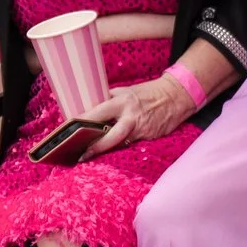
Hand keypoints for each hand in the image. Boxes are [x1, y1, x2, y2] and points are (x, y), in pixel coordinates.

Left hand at [81, 77, 196, 156]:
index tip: (70, 127)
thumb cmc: (148, 92)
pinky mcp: (150, 137)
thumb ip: (111, 99)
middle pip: (111, 136)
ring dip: (106, 149)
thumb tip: (90, 106)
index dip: (84, 120)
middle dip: (96, 146)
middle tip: (82, 154)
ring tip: (90, 155)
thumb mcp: (127, 91)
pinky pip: (131, 143)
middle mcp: (131, 116)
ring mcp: (142, 129)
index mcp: (124, 101)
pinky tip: (112, 149)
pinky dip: (121, 146)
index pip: (100, 112)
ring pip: (120, 143)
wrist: (176, 96)